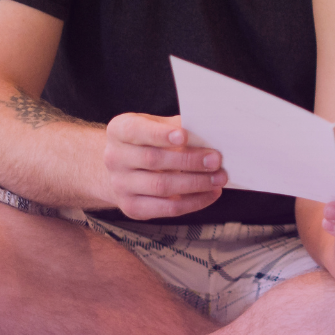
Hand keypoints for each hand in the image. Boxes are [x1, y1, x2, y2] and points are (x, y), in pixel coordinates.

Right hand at [103, 113, 226, 219]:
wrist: (122, 169)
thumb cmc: (147, 142)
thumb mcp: (155, 125)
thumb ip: (176, 126)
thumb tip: (209, 132)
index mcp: (119, 131)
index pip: (136, 131)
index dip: (160, 134)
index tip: (184, 136)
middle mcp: (114, 158)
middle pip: (153, 160)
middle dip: (188, 161)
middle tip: (215, 160)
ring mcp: (120, 185)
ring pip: (161, 186)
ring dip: (195, 183)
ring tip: (219, 178)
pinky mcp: (132, 208)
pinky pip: (167, 208)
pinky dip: (194, 201)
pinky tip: (211, 193)